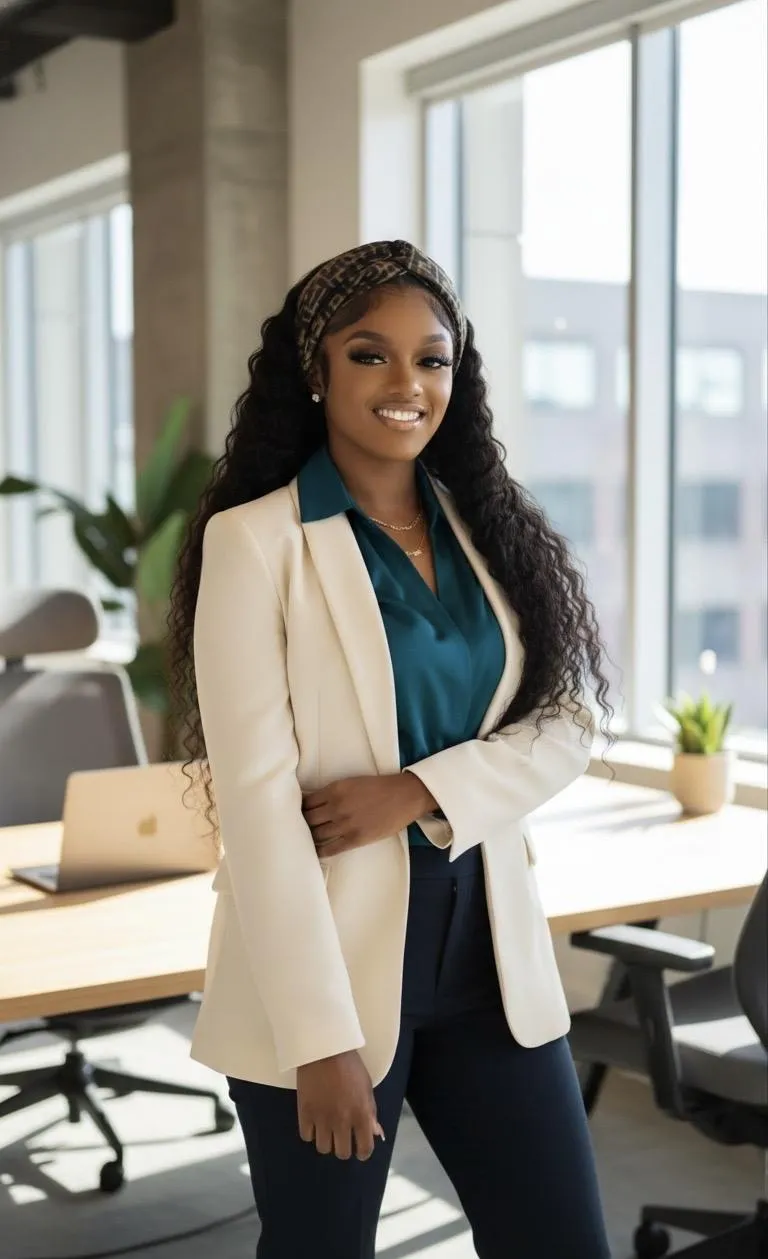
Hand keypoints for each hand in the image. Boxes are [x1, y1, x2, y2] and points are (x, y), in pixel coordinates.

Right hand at [297, 1050, 384, 1159]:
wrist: (324, 1048)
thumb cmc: (350, 1066)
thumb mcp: (367, 1087)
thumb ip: (371, 1113)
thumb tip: (375, 1133)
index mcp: (362, 1114)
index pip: (365, 1148)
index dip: (363, 1152)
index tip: (359, 1148)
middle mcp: (342, 1120)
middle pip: (342, 1153)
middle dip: (343, 1147)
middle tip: (341, 1136)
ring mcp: (322, 1118)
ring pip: (323, 1148)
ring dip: (326, 1140)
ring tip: (327, 1128)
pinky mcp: (305, 1112)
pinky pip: (306, 1136)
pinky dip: (310, 1132)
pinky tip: (314, 1121)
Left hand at [303, 773, 436, 856]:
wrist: (405, 796)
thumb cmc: (379, 787)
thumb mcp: (351, 782)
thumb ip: (332, 792)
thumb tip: (313, 804)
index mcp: (335, 789)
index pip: (306, 802)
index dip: (300, 810)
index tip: (298, 814)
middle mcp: (337, 806)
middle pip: (308, 820)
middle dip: (303, 824)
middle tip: (300, 829)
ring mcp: (345, 823)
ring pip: (316, 835)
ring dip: (310, 838)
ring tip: (307, 841)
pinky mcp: (355, 838)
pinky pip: (330, 849)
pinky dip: (320, 851)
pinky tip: (317, 852)